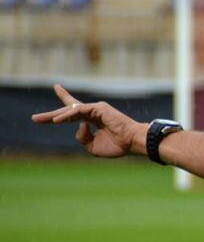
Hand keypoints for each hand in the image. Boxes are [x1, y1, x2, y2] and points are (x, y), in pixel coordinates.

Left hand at [31, 85, 147, 157]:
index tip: (54, 93)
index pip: (74, 112)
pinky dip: (67, 115)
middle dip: (51, 115)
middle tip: (34, 118)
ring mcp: (96, 109)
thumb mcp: (92, 147)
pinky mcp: (98, 108)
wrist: (131, 143)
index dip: (62, 108)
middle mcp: (93, 113)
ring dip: (55, 116)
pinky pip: (78, 111)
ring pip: (71, 110)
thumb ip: (82, 138)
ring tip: (41, 120)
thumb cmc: (117, 146)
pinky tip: (57, 121)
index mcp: (92, 121)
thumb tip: (78, 126)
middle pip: (68, 110)